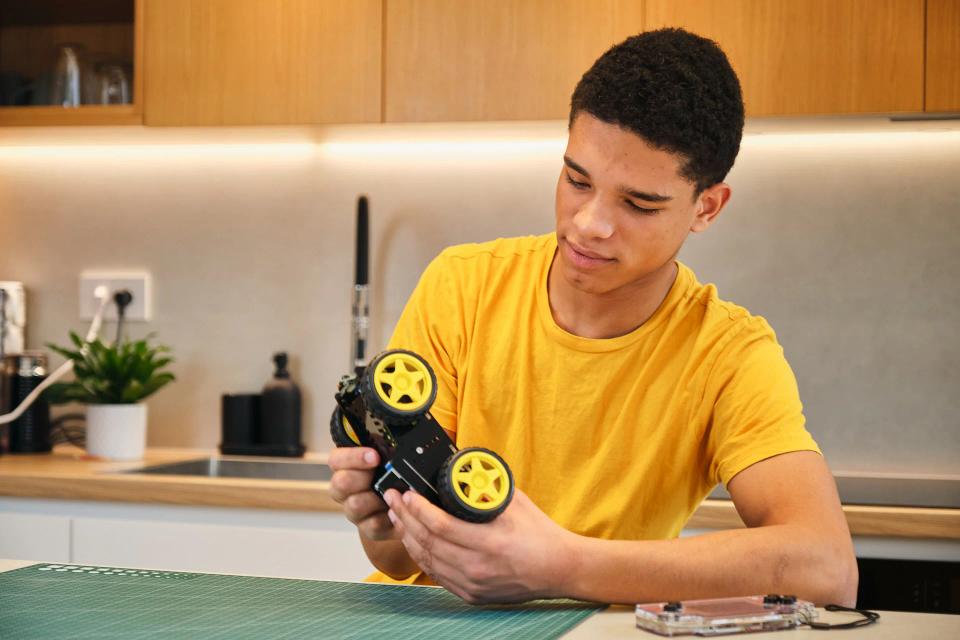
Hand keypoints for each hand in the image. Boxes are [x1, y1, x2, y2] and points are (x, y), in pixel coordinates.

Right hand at [328, 447, 397, 541]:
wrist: (403, 502)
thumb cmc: (390, 475)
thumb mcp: (386, 455)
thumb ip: (381, 449)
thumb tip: (388, 449)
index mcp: (344, 468)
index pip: (336, 460)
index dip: (353, 457)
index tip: (374, 456)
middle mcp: (344, 491)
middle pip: (340, 483)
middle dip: (364, 477)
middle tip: (382, 474)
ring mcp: (353, 511)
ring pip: (355, 505)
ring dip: (377, 498)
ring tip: (392, 492)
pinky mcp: (367, 528)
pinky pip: (373, 525)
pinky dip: (389, 516)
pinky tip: (397, 508)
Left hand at [384, 487, 578, 603]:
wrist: (558, 568)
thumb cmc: (539, 533)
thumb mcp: (514, 501)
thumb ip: (485, 487)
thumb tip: (460, 468)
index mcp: (489, 542)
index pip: (440, 525)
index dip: (417, 508)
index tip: (406, 493)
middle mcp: (477, 567)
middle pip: (428, 542)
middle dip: (404, 518)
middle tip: (393, 498)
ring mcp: (472, 584)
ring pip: (427, 560)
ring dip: (407, 536)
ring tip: (397, 516)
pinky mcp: (470, 594)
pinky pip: (437, 574)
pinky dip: (422, 556)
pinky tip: (414, 541)